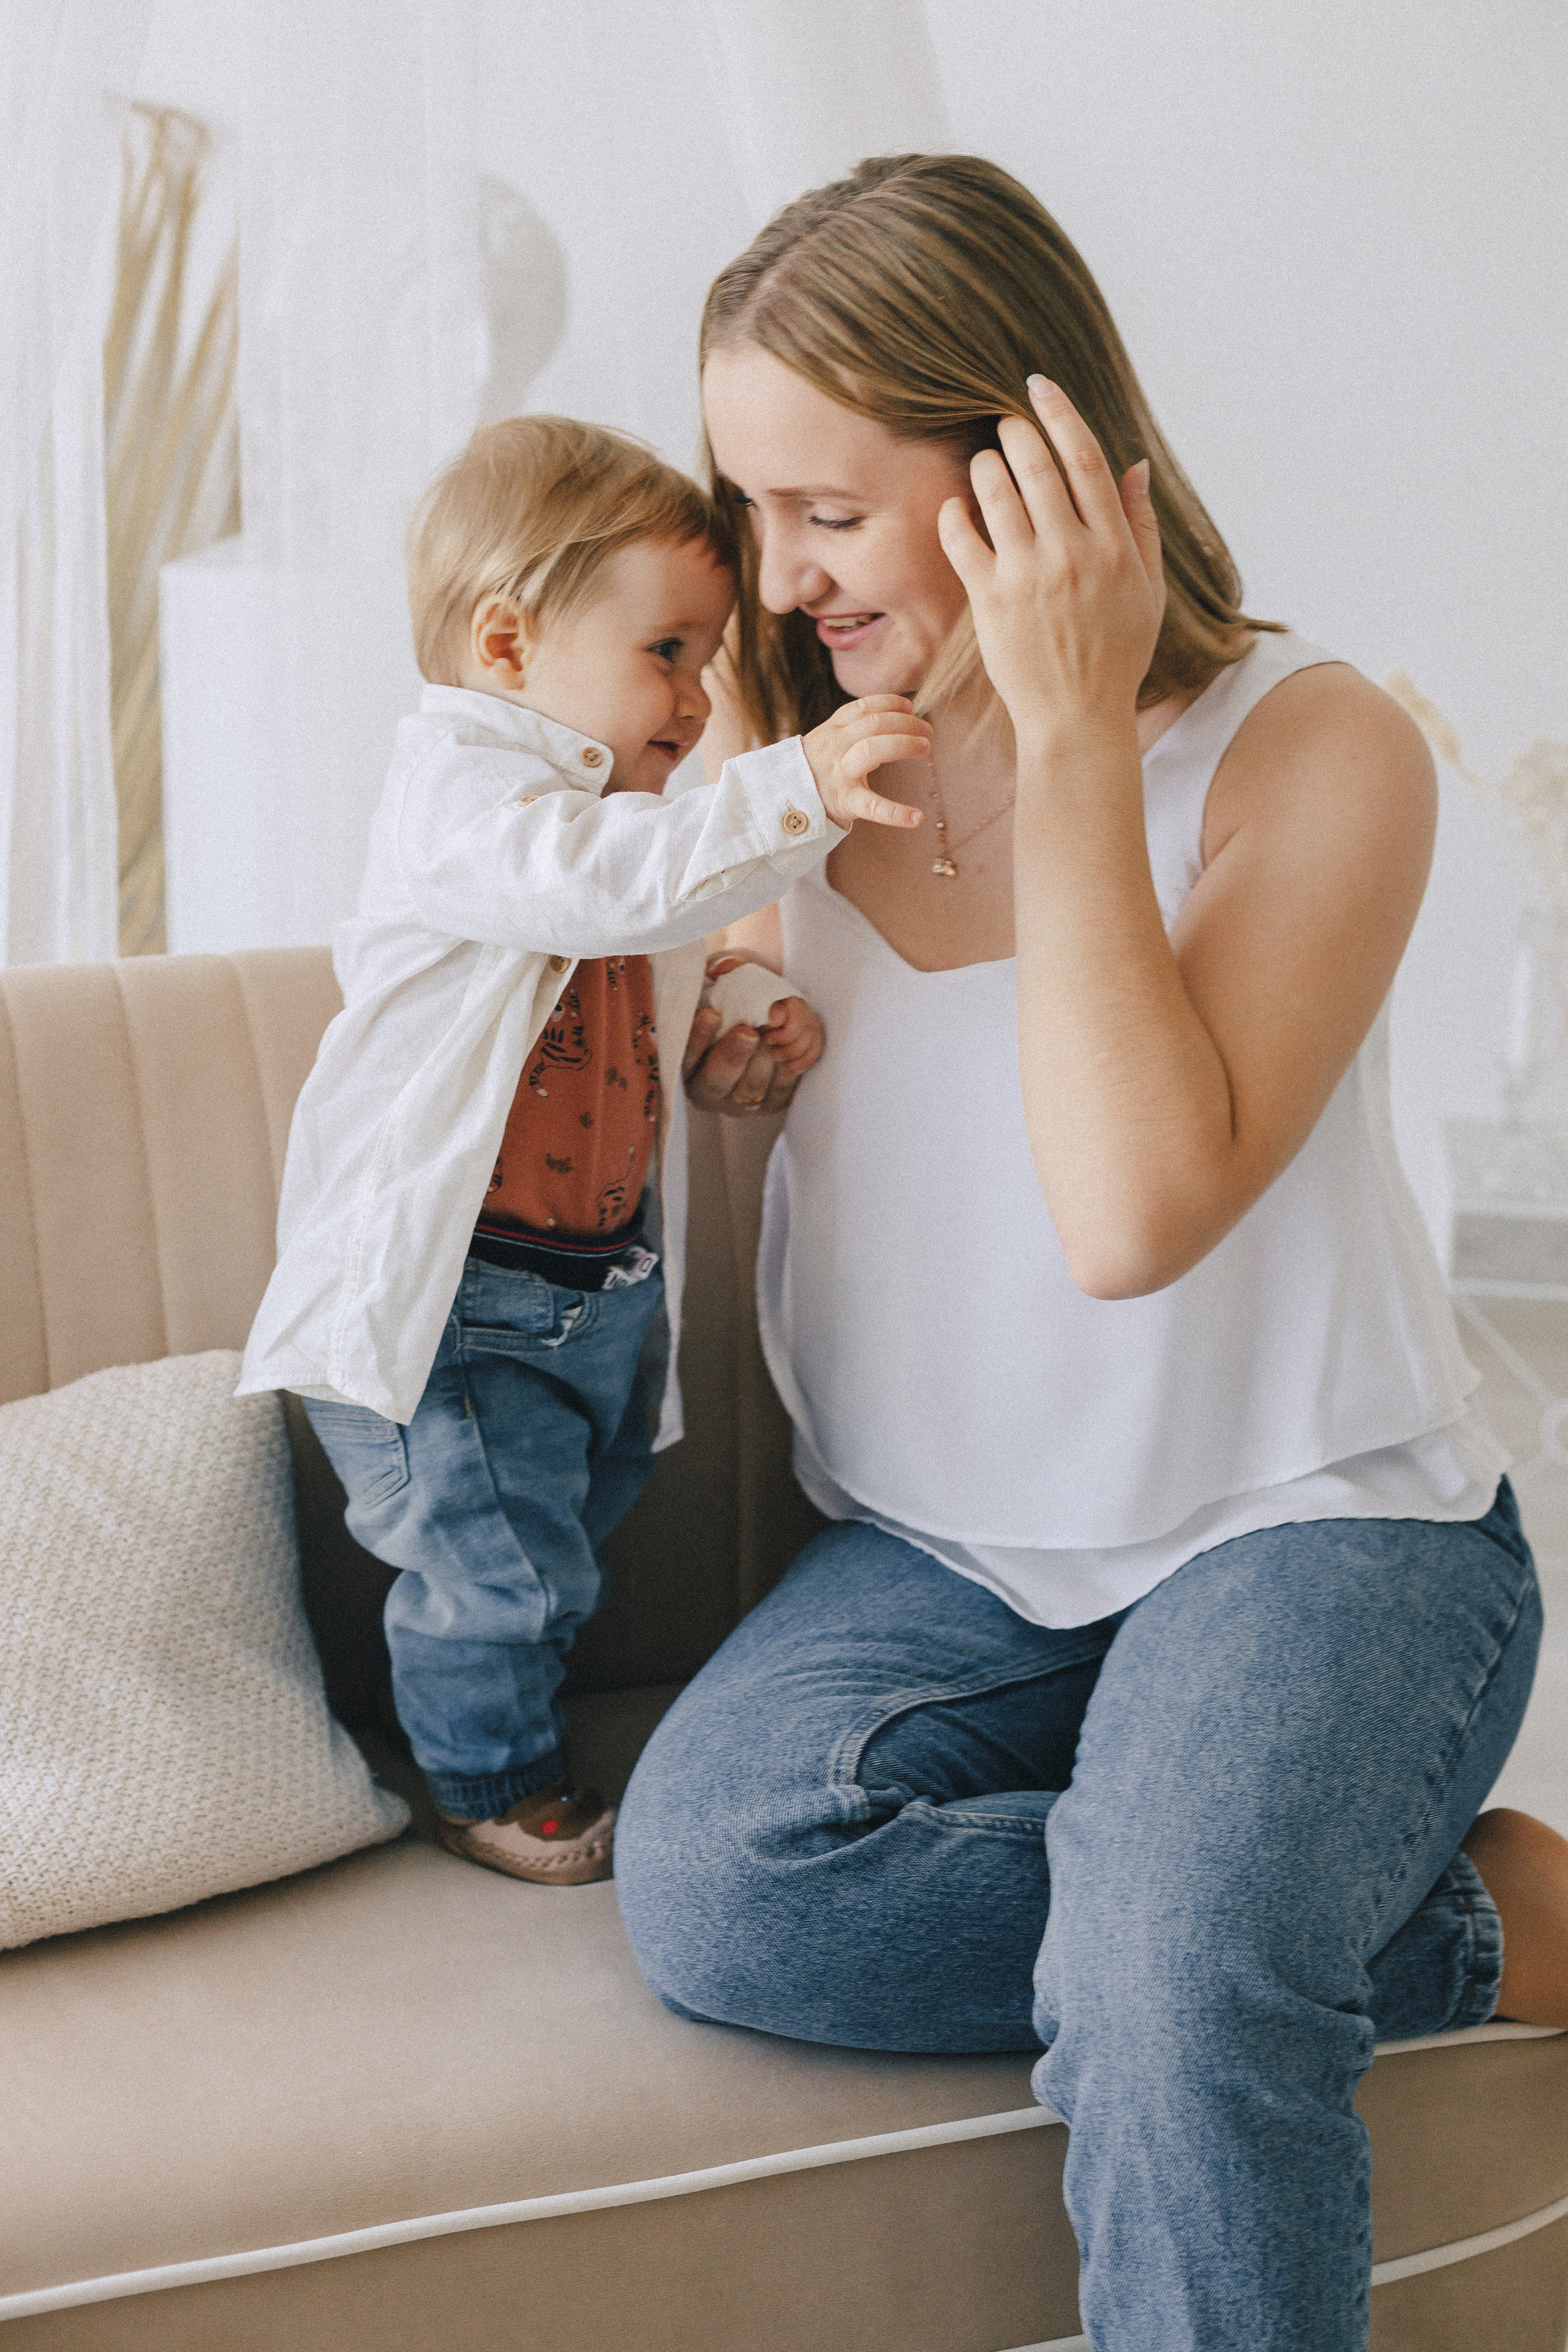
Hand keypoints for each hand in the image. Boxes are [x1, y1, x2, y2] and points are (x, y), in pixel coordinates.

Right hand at [682, 953, 824, 1116]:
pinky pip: (782, 1089)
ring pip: (752, 1086)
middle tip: (750, 1031)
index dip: (696, 1038)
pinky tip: (790, 1040)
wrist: (774, 1002)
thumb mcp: (728, 973)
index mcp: (686, 1060)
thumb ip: (722, 968)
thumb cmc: (741, 988)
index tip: (711, 1014)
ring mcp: (741, 1099)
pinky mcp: (773, 1101)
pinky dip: (790, 1062)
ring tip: (775, 1029)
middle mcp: (709, 1086)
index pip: (683, 1056)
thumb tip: (723, 968)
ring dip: (766, 1056)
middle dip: (733, 1055)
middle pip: (716, 1081)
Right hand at [801, 697, 930, 829]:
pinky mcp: (844, 802)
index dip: (890, 703)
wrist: (782, 804)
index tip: (910, 707)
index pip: (863, 707)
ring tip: (925, 749)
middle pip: (874, 724)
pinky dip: (896, 813)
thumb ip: (852, 731)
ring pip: (872, 749)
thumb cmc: (813, 773)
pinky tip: (917, 818)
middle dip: (905, 723)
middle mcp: (834, 747)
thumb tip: (895, 720)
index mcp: (831, 731)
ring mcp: (839, 774)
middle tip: (928, 732)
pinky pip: (872, 806)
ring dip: (903, 744)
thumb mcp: (826, 744)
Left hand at [936, 377, 1164, 738]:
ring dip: (984, 466)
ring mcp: (1028, 576)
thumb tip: (1135, 463)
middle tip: (1004, 422)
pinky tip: (956, 508)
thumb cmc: (1116, 654)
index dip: (1060, 413)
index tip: (1038, 385)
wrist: (1077, 716)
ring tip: (983, 464)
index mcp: (1114, 547)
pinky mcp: (990, 601)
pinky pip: (962, 539)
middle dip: (1015, 431)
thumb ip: (1141, 525)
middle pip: (1037, 466)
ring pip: (996, 493)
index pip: (1085, 459)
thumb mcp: (1147, 591)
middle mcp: (1071, 555)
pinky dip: (954, 514)